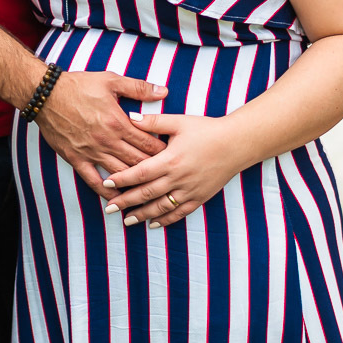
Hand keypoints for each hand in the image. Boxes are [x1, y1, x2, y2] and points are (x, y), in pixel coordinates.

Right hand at [35, 73, 167, 195]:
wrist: (47, 95)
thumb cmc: (79, 86)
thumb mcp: (111, 80)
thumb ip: (139, 87)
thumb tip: (164, 92)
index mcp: (118, 122)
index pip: (148, 143)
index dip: (163, 151)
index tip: (173, 156)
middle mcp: (107, 141)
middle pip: (137, 162)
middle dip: (154, 169)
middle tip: (166, 176)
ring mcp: (91, 152)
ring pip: (119, 174)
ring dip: (134, 184)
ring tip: (149, 192)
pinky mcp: (76, 159)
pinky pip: (93, 181)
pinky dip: (106, 192)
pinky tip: (115, 199)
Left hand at [99, 112, 245, 226]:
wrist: (236, 143)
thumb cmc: (206, 129)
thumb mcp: (179, 122)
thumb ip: (153, 122)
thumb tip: (130, 118)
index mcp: (170, 159)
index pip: (140, 173)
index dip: (122, 180)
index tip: (106, 185)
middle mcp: (178, 178)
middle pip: (146, 194)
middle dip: (126, 202)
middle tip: (109, 209)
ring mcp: (189, 190)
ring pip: (161, 207)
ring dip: (142, 215)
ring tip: (127, 221)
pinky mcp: (200, 197)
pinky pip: (180, 213)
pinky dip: (165, 220)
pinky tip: (153, 224)